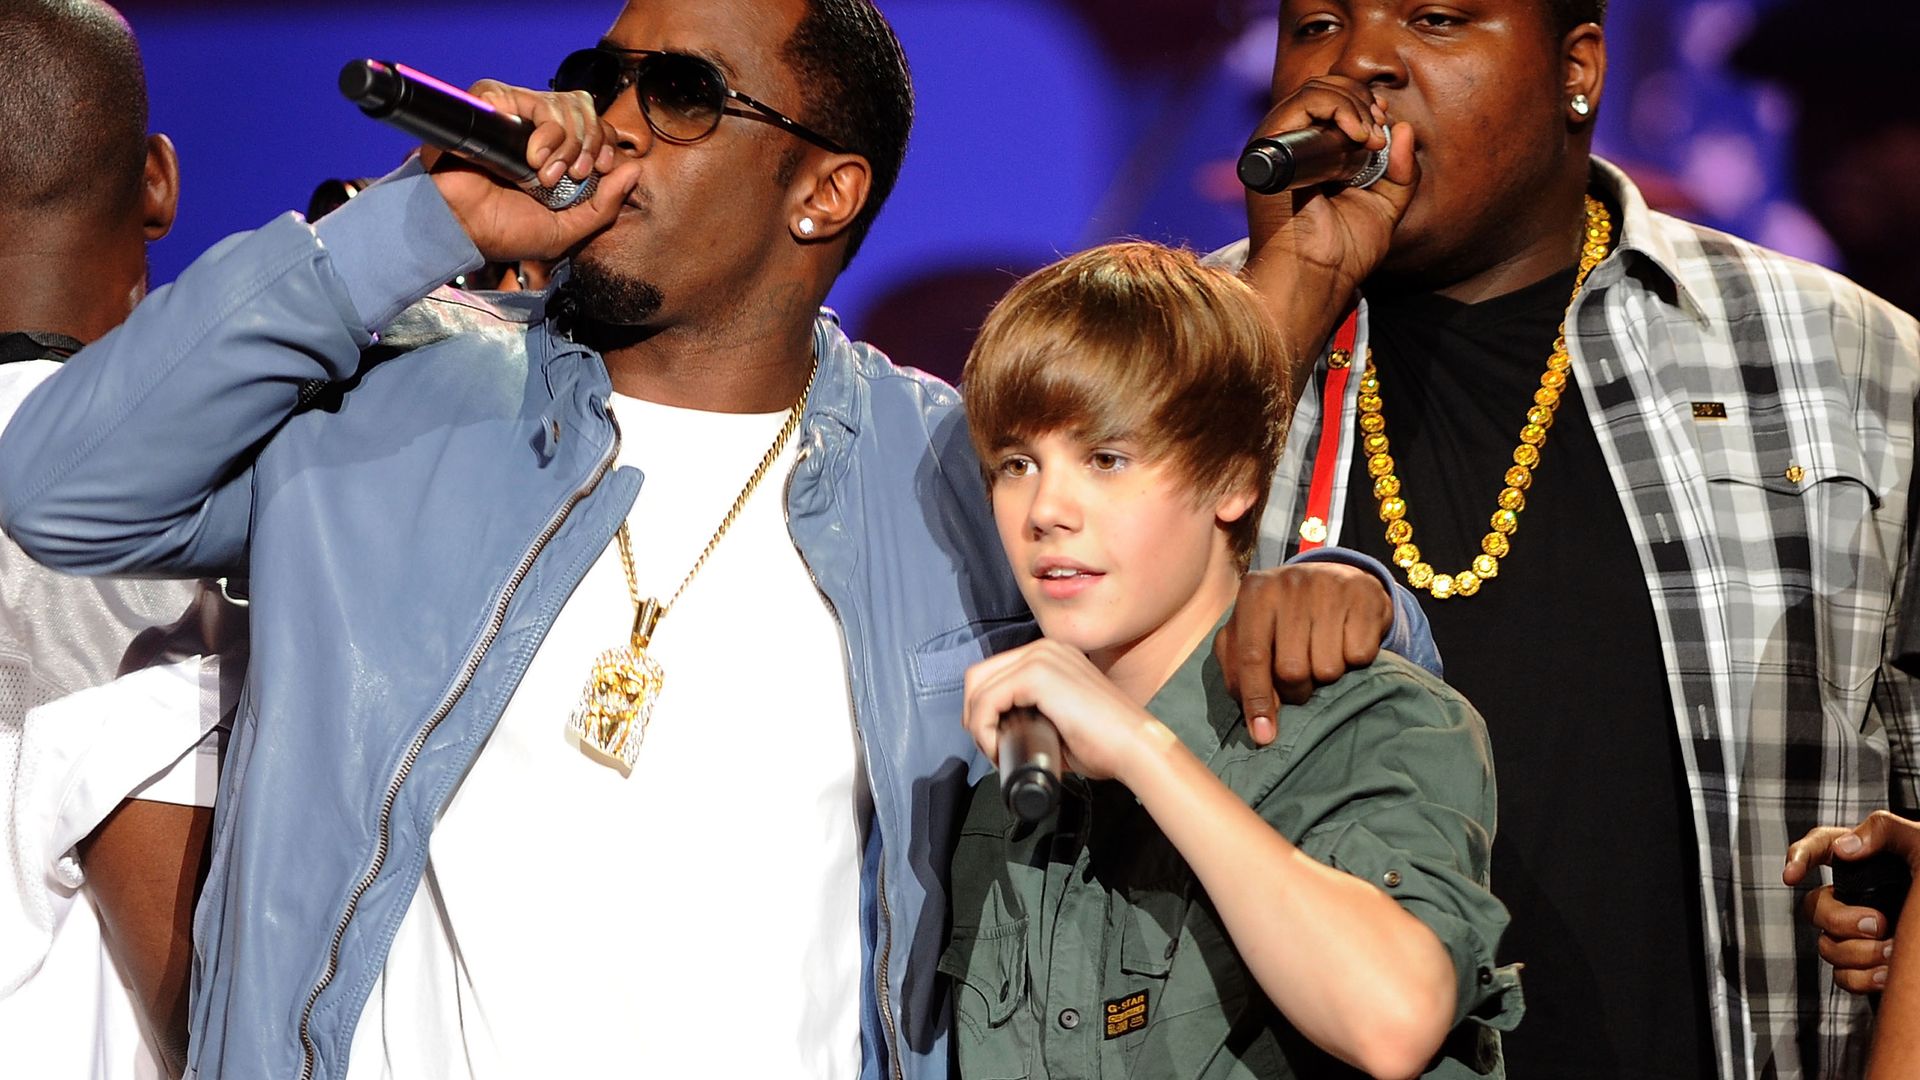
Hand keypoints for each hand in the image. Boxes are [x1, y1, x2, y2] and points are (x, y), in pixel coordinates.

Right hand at [424, 80, 642, 262]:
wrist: (461, 229)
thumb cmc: (506, 232)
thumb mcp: (566, 232)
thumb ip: (605, 207)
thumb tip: (635, 171)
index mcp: (559, 155)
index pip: (598, 128)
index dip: (604, 143)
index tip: (598, 168)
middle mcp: (539, 131)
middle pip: (585, 109)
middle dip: (586, 143)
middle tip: (571, 175)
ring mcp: (515, 116)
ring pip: (561, 101)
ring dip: (563, 140)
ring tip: (542, 172)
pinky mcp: (490, 107)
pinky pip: (524, 95)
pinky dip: (538, 125)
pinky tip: (530, 154)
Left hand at [962, 639, 1166, 783]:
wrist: (1134, 748)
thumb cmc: (1106, 743)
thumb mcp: (1060, 718)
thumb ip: (1034, 714)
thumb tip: (1004, 731)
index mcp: (1051, 655)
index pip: (994, 674)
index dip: (983, 710)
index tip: (995, 741)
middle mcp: (1044, 648)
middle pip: (979, 676)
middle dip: (975, 715)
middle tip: (991, 747)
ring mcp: (1041, 657)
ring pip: (978, 688)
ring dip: (978, 725)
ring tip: (997, 751)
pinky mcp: (1037, 675)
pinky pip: (987, 701)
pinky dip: (983, 728)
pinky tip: (998, 748)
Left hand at [1215, 561, 1390, 745]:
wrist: (1337, 578)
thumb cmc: (1285, 617)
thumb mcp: (1253, 632)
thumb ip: (1240, 669)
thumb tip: (1256, 720)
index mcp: (1254, 592)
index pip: (1251, 658)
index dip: (1256, 701)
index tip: (1263, 737)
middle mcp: (1289, 584)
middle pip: (1291, 670)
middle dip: (1297, 691)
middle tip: (1302, 682)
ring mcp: (1329, 587)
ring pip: (1328, 669)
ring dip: (1327, 676)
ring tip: (1324, 654)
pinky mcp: (1365, 595)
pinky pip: (1359, 656)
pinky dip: (1354, 660)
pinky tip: (1346, 641)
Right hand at [1241, 76, 1417, 393]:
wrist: (1317, 279)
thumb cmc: (1343, 254)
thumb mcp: (1385, 206)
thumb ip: (1400, 170)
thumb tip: (1404, 128)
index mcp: (1309, 156)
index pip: (1334, 102)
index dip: (1364, 104)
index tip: (1384, 128)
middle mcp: (1288, 146)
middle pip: (1325, 87)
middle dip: (1362, 101)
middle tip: (1379, 136)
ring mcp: (1275, 145)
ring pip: (1316, 89)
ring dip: (1354, 106)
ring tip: (1369, 141)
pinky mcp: (1267, 149)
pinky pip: (1304, 103)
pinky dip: (1337, 109)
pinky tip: (1357, 138)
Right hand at [1784, 811, 1919, 992]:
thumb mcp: (1918, 842)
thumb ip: (1882, 829)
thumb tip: (1845, 847)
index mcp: (1861, 861)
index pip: (1818, 848)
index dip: (1797, 859)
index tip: (1792, 876)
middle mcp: (1852, 897)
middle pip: (1816, 908)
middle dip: (1841, 920)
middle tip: (1878, 924)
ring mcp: (1856, 933)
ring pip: (1827, 946)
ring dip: (1859, 953)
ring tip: (1894, 953)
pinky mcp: (1866, 964)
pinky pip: (1843, 976)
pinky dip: (1863, 978)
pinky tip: (1889, 973)